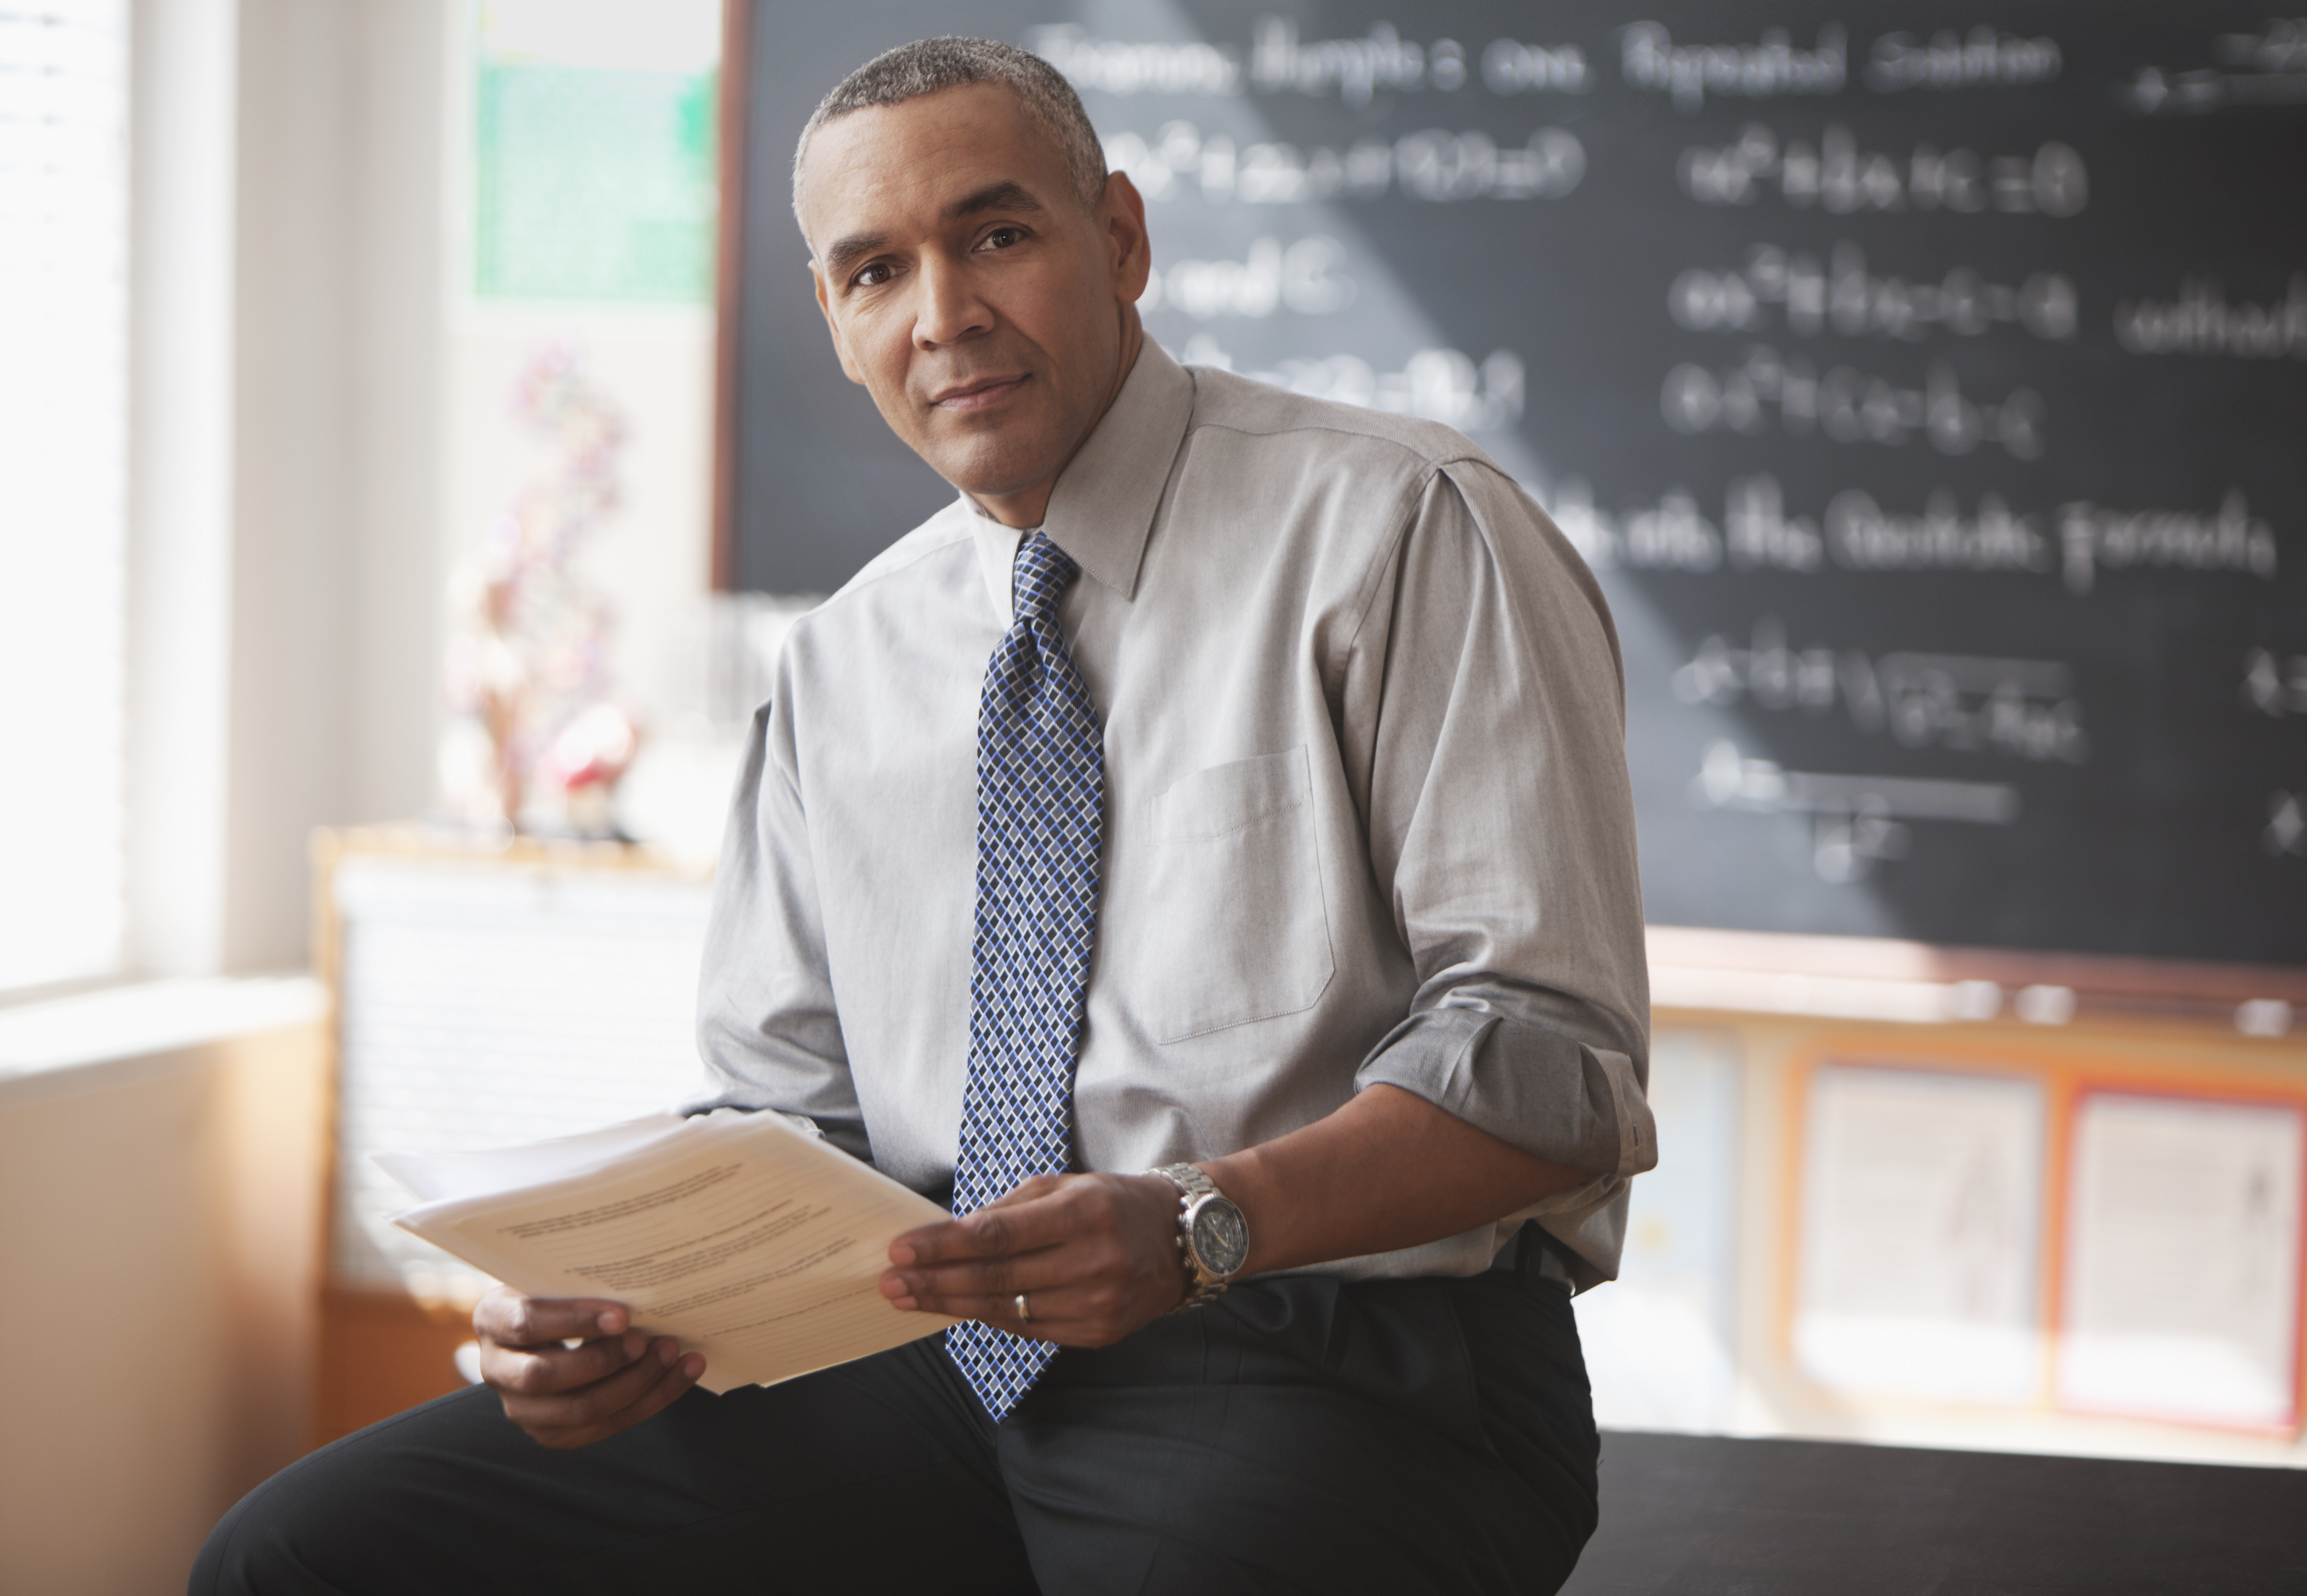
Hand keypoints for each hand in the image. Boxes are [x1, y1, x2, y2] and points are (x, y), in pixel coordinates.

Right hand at [473, 1288, 703, 1448]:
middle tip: (648, 1339)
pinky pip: (605, 1427)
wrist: (545, 1329)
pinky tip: (683, 1373)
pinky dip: (651, 1400)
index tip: (623, 1315)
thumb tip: (639, 1277)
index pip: (528, 1324)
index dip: (575, 1321)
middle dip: (605, 1360)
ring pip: (580, 1410)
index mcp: (493, 1319)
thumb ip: (579, 1281)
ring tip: (672, 1353)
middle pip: (547, 1376)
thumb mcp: (555, 1278)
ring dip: (635, 1383)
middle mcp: (497, 1370)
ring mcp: (522, 1409)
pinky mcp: (553, 1433)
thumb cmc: (557, 1292)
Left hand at [879, 1172, 1186, 1345]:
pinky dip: (989, 1318)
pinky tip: (958, 1309)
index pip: (999, 1235)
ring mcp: (1100, 1304)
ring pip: (1007, 1310)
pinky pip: (1029, 1329)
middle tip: (890, 1282)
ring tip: (910, 1297)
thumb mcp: (1066, 1186)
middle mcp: (1096, 1261)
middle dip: (934, 1281)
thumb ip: (1009, 1208)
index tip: (900, 1248)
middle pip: (996, 1278)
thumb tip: (948, 1235)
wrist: (1182, 1242)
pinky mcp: (1099, 1334)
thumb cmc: (1113, 1204)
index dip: (944, 1245)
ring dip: (950, 1305)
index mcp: (1085, 1212)